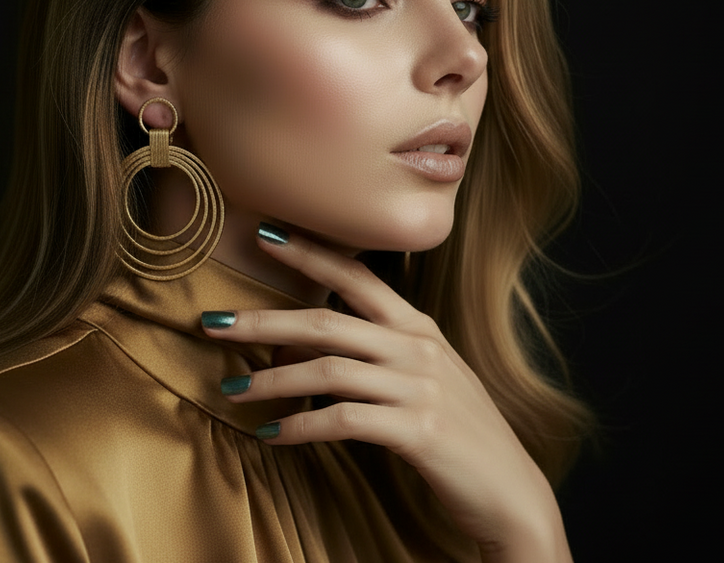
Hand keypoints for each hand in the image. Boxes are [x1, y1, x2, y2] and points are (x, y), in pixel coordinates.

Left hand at [201, 224, 571, 562]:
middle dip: (262, 320)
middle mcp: (419, 347)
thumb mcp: (420, 379)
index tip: (263, 233)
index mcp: (419, 327)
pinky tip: (271, 435)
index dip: (308, 252)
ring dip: (272, 380)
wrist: (511, 491)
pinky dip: (300, 426)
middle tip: (212, 323)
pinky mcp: (418, 431)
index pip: (357, 276)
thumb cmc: (458, 433)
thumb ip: (370, 353)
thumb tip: (297, 338)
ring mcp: (420, 388)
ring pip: (328, 369)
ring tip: (232, 392)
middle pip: (326, 321)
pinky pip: (344, 420)